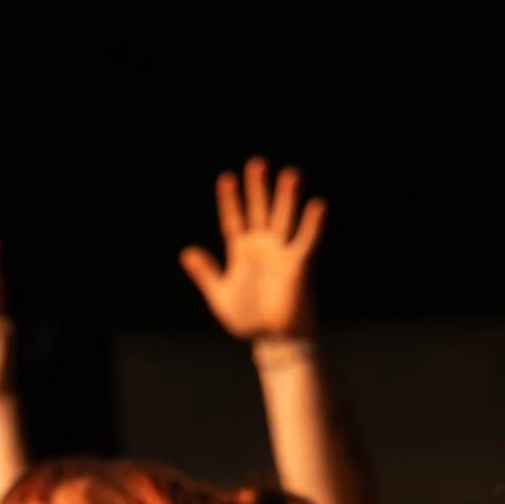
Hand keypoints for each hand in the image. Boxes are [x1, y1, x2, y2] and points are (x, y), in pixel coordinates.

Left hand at [178, 158, 325, 344]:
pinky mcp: (298, 265)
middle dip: (258, 189)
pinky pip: (306, 241)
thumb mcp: (220, 295)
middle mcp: (263, 247)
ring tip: (289, 174)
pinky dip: (312, 225)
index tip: (226, 179)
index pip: (234, 220)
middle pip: (259, 211)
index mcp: (242, 252)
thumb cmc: (248, 320)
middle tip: (256, 164)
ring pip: (283, 219)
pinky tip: (318, 205)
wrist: (272, 340)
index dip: (230, 201)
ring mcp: (281, 253)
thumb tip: (186, 252)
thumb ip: (206, 273)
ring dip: (286, 198)